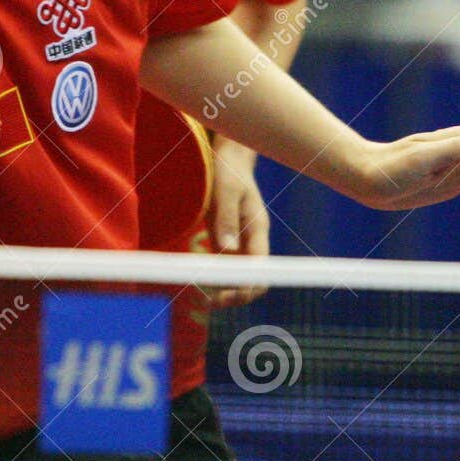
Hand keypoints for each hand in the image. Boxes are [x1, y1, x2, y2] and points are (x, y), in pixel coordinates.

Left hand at [207, 139, 269, 305]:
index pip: (261, 270)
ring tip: (199, 300)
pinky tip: (199, 283)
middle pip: (253, 280)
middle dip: (234, 296)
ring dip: (224, 291)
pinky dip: (216, 279)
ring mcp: (242, 241)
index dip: (245, 287)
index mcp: (258, 230)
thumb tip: (227, 249)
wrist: (229, 157)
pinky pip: (228, 268)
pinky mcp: (230, 239)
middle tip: (206, 303)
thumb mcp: (225, 190)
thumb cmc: (228, 170)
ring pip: (240, 278)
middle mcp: (253, 240)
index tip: (222, 295)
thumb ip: (226, 218)